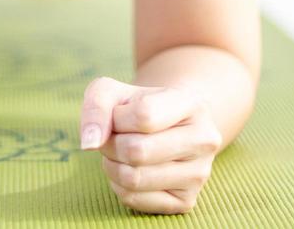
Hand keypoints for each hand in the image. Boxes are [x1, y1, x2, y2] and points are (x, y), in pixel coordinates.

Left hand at [78, 76, 223, 214]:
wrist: (167, 128)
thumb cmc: (136, 107)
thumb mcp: (113, 92)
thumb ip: (96, 106)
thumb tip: (90, 143)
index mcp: (191, 104)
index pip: (144, 116)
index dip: (117, 118)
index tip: (117, 116)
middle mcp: (204, 140)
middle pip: (137, 151)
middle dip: (110, 145)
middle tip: (112, 139)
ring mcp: (199, 174)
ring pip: (134, 179)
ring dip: (112, 166)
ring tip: (119, 154)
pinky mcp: (186, 201)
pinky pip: (134, 199)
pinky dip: (118, 186)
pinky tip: (128, 171)